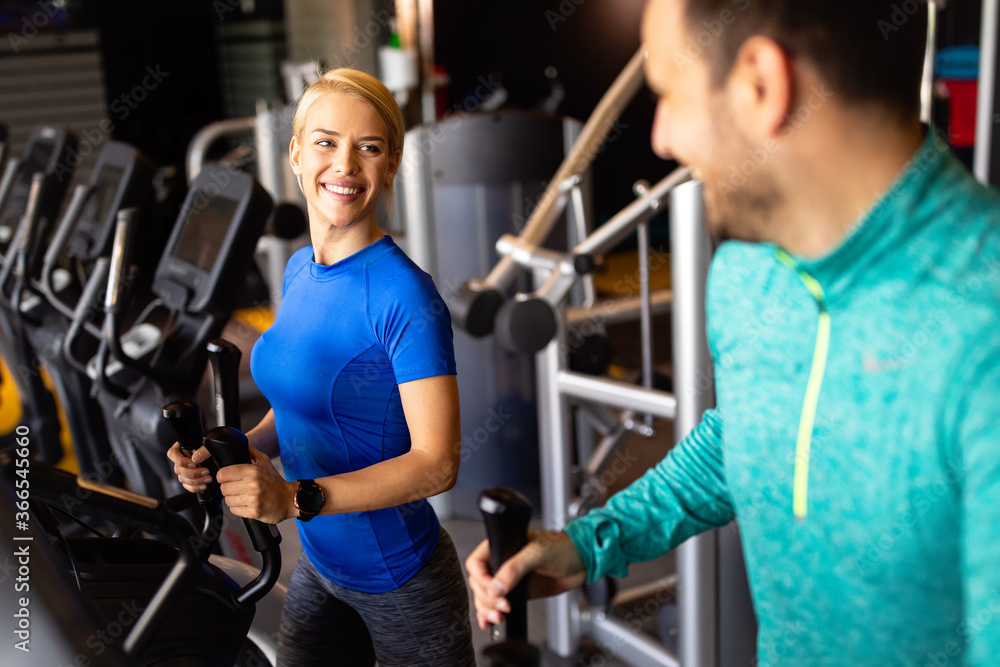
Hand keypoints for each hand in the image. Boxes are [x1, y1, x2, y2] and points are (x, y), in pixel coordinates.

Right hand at [167, 442, 211, 492]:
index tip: (193, 464)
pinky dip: (195, 487)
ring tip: (208, 478)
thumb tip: (195, 459)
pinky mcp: (188, 479)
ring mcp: (182, 470)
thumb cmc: (213, 446)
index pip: (173, 454)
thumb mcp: (210, 444)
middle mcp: (179, 459)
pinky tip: (204, 486)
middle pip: (179, 469)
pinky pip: (187, 486)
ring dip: (196, 481)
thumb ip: (204, 449)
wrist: (218, 453)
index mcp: (180, 447)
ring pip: (183, 479)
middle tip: (206, 471)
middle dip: (193, 473)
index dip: (181, 461)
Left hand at [215, 445, 295, 523]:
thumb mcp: (266, 462)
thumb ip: (252, 452)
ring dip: (233, 499)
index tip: (226, 478)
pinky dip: (238, 508)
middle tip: (237, 488)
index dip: (222, 476)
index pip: (223, 474)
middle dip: (228, 488)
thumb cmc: (276, 482)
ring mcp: (253, 499)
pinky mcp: (254, 512)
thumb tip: (240, 443)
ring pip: (227, 500)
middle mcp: (253, 484)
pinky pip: (234, 510)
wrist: (289, 499)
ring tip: (242, 496)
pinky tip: (246, 504)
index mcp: (253, 471)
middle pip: (224, 488)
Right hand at [465, 529, 587, 629]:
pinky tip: (490, 622)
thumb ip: (515, 568)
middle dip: (487, 598)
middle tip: (503, 606)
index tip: (492, 589)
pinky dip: (490, 614)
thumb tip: (496, 587)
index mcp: (501, 545)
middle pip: (479, 584)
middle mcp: (501, 562)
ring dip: (487, 609)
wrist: (581, 562)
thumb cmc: (562, 547)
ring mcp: (508, 579)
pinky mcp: (516, 593)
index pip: (477, 562)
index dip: (481, 578)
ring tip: (499, 617)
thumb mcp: (537, 553)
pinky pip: (497, 604)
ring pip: (486, 597)